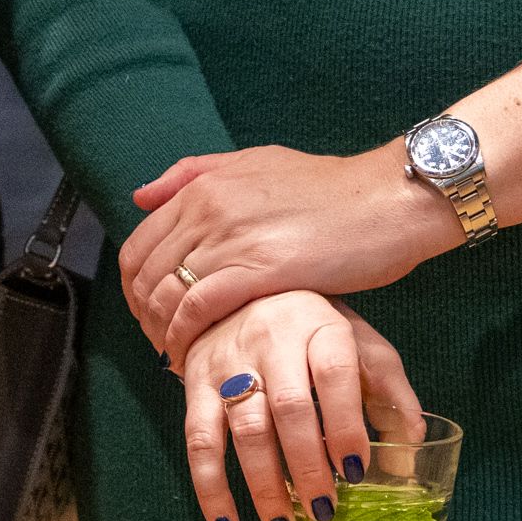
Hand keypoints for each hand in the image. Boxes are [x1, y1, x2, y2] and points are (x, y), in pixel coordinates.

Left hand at [117, 144, 452, 360]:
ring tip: (176, 356)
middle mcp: (207, 207)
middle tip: (160, 344)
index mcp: (203, 185)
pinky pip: (199, 308)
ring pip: (167, 294)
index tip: (149, 315)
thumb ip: (195, 174)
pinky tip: (195, 356)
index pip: (138, 244)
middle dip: (143, 317)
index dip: (135, 288)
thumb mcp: (256, 163)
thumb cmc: (329, 187)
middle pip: (144, 274)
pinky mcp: (261, 269)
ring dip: (162, 333)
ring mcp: (231, 237)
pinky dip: (186, 337)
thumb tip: (142, 196)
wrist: (386, 198)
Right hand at [177, 292, 425, 520]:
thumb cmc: (310, 326)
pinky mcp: (196, 381)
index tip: (356, 469)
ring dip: (264, 485)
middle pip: (289, 407)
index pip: (334, 373)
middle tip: (324, 509)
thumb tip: (415, 439)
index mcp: (320, 325)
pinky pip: (198, 439)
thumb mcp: (357, 340)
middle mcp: (272, 338)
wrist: (237, 289)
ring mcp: (230, 360)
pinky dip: (210, 487)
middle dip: (307, 465)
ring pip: (246, 427)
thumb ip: (388, 386)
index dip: (346, 423)